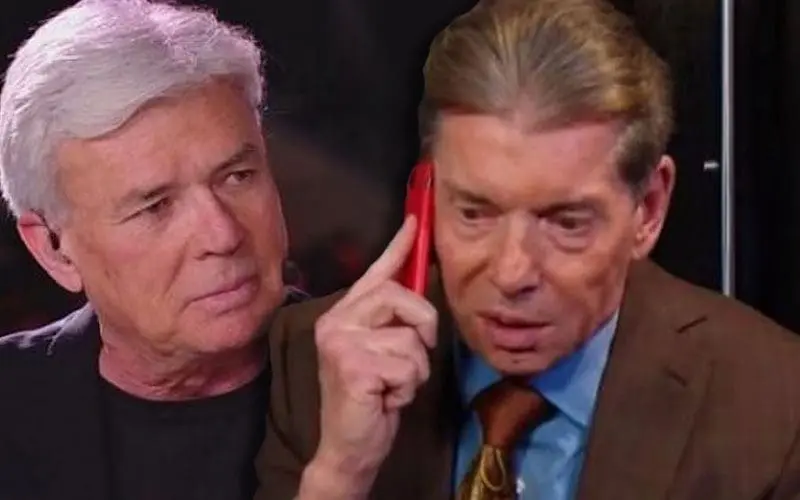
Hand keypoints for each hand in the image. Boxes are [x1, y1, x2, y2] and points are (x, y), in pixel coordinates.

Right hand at [304, 216, 437, 496]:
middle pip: (401, 296)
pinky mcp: (352, 365)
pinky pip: (409, 365)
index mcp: (344, 313)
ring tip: (393, 385)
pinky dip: (408, 387)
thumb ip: (395, 322)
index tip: (416, 219)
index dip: (399, 246)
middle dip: (423, 327)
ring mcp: (341, 342)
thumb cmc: (372, 398)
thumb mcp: (385, 352)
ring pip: (411, 338)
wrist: (349, 445)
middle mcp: (337, 320)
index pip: (376, 272)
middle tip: (414, 355)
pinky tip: (387, 398)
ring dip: (415, 369)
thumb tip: (421, 285)